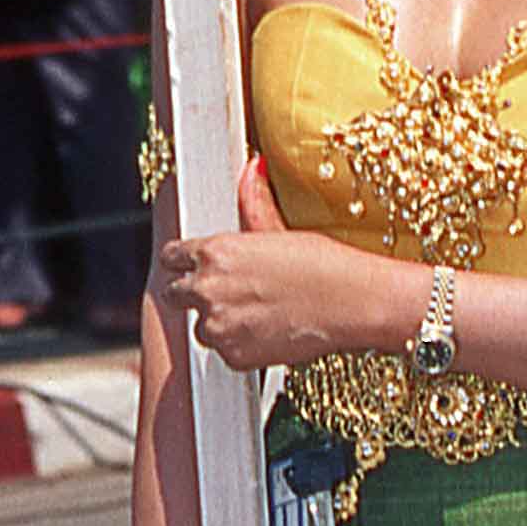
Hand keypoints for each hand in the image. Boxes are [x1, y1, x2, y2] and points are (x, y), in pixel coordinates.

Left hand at [157, 158, 394, 372]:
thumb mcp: (280, 229)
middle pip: (175, 294)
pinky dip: (240, 346)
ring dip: (219, 322)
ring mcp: (218, 325)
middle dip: (194, 294)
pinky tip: (269, 331)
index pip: (172, 257)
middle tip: (228, 293)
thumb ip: (253, 204)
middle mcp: (207, 288)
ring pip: (201, 327)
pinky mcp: (233, 356)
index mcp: (214, 251)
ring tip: (257, 313)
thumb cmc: (326, 265)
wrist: (354, 304)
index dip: (183, 263)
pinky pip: (225, 353)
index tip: (191, 268)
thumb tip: (251, 168)